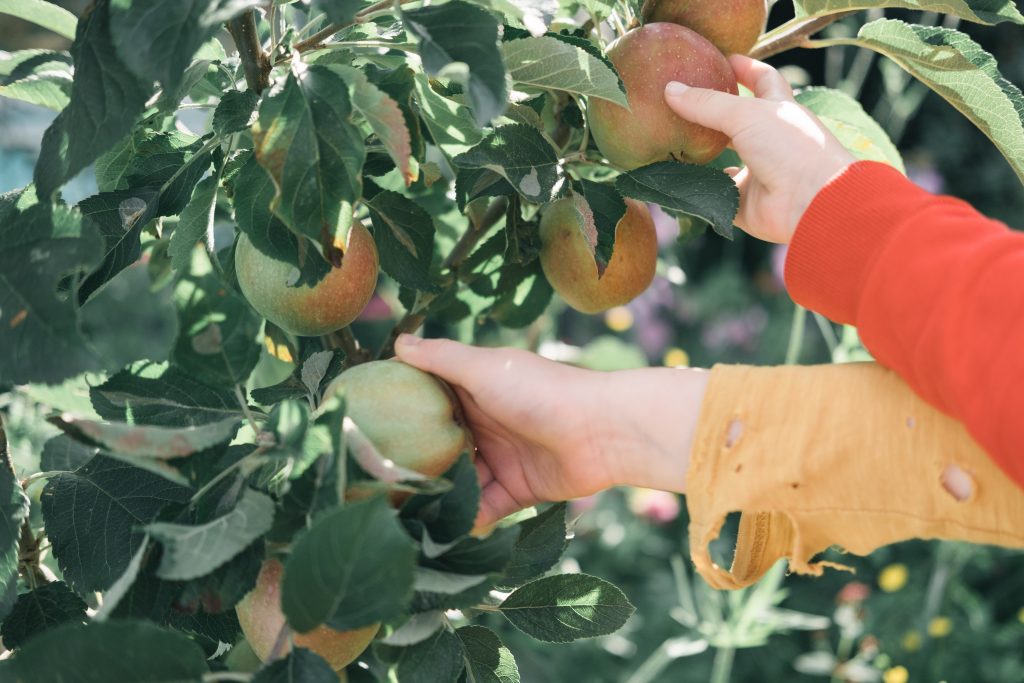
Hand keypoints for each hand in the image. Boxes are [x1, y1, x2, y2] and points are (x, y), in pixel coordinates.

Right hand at [394, 335, 708, 527]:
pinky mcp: (517, 489)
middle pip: (441, 447)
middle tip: (374, 486)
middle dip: (415, 465)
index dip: (400, 414)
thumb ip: (441, 359)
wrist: (603, 431)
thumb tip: (397, 342)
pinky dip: (467, 519)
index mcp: (474, 389)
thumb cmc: (541, 390)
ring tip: (400, 516)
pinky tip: (440, 531)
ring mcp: (500, 457)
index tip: (363, 430)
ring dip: (438, 497)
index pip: (428, 402)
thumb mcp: (484, 368)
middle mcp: (484, 423)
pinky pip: (485, 507)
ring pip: (460, 481)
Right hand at [664, 55, 855, 243]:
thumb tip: (670, 90)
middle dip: (716, 112)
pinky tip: (681, 181)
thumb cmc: (790, 147)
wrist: (809, 202)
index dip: (745, 68)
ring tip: (673, 141)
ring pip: (726, 159)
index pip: (763, 80)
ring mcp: (759, 172)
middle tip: (686, 101)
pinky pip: (718, 195)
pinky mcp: (746, 202)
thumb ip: (707, 104)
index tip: (723, 59)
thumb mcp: (746, 114)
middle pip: (739, 121)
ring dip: (704, 153)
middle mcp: (770, 141)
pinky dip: (701, 189)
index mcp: (779, 111)